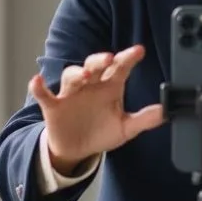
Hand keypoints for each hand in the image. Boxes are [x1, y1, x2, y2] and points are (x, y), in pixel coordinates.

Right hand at [29, 45, 163, 172]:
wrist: (77, 150)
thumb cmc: (101, 132)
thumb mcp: (125, 128)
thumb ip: (144, 120)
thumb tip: (165, 112)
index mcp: (110, 86)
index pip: (120, 68)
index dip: (129, 58)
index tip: (139, 51)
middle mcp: (91, 85)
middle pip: (94, 65)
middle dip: (100, 60)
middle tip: (109, 58)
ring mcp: (71, 93)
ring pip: (71, 76)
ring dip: (76, 73)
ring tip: (84, 75)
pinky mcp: (53, 105)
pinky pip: (43, 93)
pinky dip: (38, 87)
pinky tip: (36, 81)